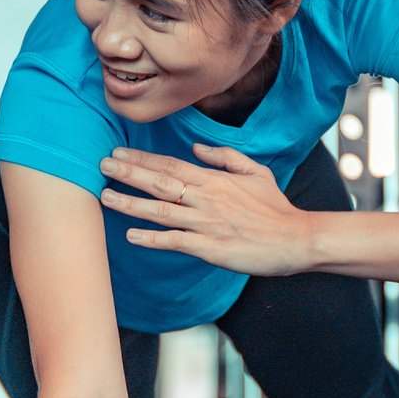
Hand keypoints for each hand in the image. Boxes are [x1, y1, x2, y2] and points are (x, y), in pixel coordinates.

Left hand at [98, 144, 317, 276]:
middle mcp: (206, 198)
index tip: (118, 153)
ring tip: (105, 197)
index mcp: (215, 180)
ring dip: (131, 203)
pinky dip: (152, 239)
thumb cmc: (275, 208)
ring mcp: (207, 223)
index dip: (142, 159)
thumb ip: (225, 158)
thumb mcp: (255, 172)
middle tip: (102, 165)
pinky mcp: (210, 248)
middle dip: (129, 173)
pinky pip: (176, 241)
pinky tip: (131, 235)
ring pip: (161, 211)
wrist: (296, 239)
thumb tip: (196, 149)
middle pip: (160, 183)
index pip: (171, 166)